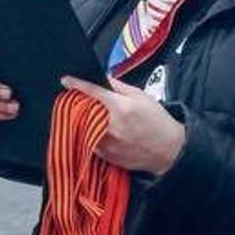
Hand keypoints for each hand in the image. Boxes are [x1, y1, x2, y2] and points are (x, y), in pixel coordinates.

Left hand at [62, 76, 185, 174]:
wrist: (169, 150)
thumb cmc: (157, 120)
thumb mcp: (141, 96)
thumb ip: (119, 86)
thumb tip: (102, 78)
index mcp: (120, 108)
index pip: (92, 92)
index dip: (77, 84)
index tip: (66, 80)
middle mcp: (110, 126)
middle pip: (84, 110)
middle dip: (81, 103)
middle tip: (81, 99)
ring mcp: (107, 143)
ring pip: (85, 127)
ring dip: (83, 119)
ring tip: (91, 115)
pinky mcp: (106, 156)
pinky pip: (90, 141)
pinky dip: (90, 133)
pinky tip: (97, 130)